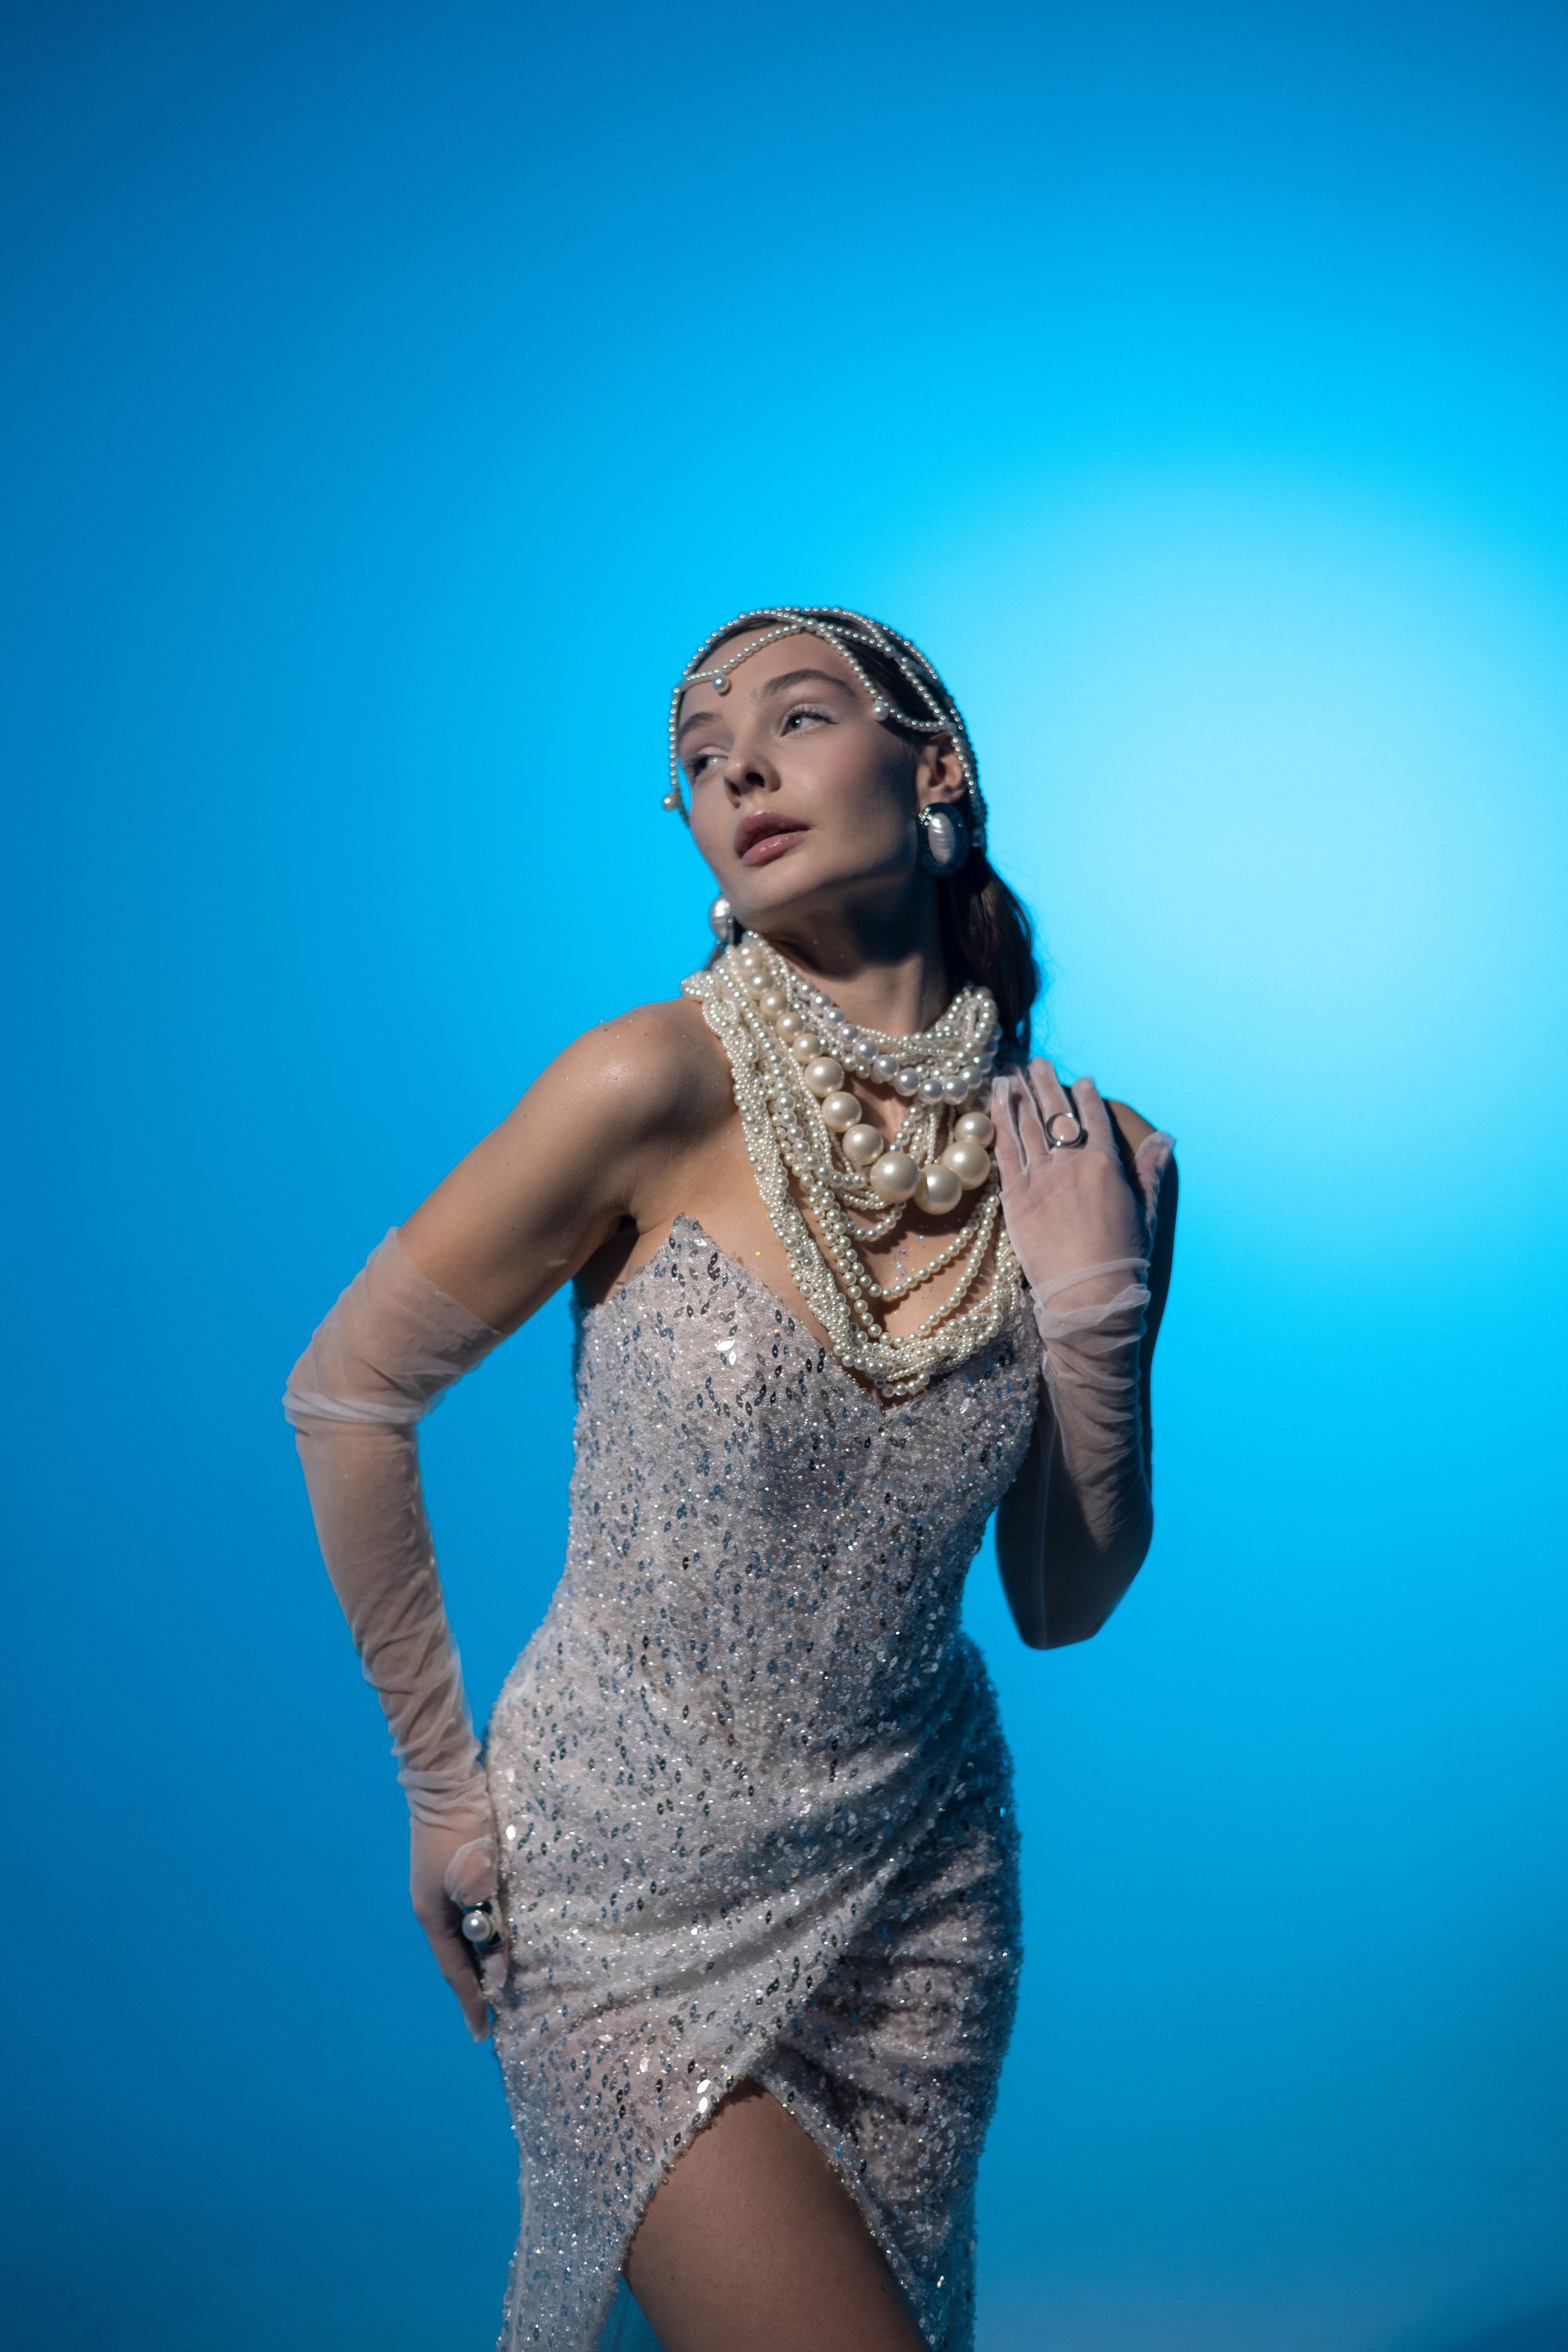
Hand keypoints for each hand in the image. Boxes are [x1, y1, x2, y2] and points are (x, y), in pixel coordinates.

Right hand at [410, 1811, 506, 2040]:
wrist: (447, 1781)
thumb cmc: (461, 1831)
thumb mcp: (476, 1880)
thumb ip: (487, 1927)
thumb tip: (499, 1970)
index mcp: (431, 1916)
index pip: (454, 1971)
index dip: (471, 2002)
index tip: (483, 2034)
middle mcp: (431, 1907)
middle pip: (457, 1957)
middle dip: (476, 1986)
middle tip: (497, 2016)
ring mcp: (439, 1889)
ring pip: (465, 1936)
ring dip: (482, 1959)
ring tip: (501, 1983)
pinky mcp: (452, 1872)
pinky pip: (469, 1915)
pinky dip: (484, 1933)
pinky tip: (498, 1936)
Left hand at [992, 1062, 1163, 1306]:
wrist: (1089, 1292)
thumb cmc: (1123, 1256)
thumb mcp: (1146, 1210)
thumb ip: (1150, 1170)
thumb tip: (1165, 1138)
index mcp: (1105, 1163)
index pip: (1093, 1118)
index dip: (1086, 1096)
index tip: (1081, 1078)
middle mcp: (1071, 1162)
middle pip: (1056, 1113)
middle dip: (1046, 1084)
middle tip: (1037, 1062)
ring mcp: (1040, 1177)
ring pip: (1027, 1124)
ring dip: (1019, 1095)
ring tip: (1012, 1073)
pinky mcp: (1015, 1195)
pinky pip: (1004, 1149)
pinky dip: (999, 1121)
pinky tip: (995, 1102)